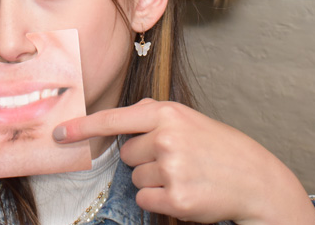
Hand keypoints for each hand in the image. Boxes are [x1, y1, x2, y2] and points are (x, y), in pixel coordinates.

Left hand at [54, 99, 314, 224]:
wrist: (255, 178)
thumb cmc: (219, 147)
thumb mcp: (189, 120)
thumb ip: (155, 116)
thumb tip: (123, 120)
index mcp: (167, 114)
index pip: (115, 120)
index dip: (83, 127)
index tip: (59, 133)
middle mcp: (166, 138)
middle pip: (126, 154)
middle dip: (145, 159)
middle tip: (177, 159)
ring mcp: (171, 169)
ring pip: (136, 179)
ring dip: (155, 181)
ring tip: (185, 175)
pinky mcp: (176, 198)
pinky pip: (145, 200)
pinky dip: (160, 200)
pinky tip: (184, 192)